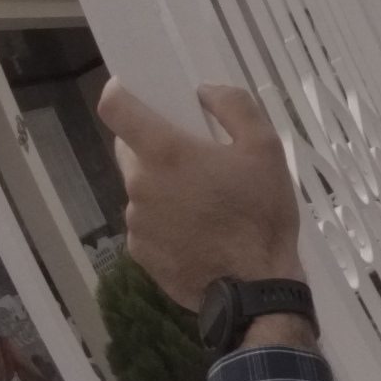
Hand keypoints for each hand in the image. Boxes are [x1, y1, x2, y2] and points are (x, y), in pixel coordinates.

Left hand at [97, 78, 307, 319]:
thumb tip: (204, 91)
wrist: (255, 288)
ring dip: (162, 188)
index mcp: (165, 153)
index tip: (133, 91)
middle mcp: (140, 185)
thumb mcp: (266, 148)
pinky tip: (197, 233)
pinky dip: (165, 221)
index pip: (115, 108)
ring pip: (142, 189)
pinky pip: (148, 224)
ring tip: (203, 204)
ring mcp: (136, 222)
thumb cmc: (261, 213)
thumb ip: (234, 106)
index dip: (120, 93)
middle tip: (193, 158)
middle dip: (153, 146)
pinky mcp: (140, 253)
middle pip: (129, 150)